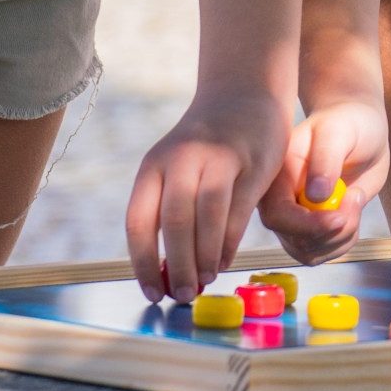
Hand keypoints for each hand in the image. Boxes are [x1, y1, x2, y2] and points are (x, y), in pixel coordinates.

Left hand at [125, 89, 289, 304]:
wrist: (244, 96)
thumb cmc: (205, 148)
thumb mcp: (175, 169)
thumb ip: (167, 213)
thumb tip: (164, 276)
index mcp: (154, 165)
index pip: (138, 221)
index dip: (143, 263)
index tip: (152, 293)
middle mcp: (182, 158)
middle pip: (174, 220)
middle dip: (178, 265)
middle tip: (183, 295)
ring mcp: (218, 157)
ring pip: (207, 215)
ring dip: (205, 256)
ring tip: (206, 280)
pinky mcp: (251, 161)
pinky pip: (238, 210)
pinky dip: (229, 242)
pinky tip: (225, 260)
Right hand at [257, 98, 389, 265]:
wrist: (358, 127)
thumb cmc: (345, 123)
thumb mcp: (337, 132)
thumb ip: (325, 159)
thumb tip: (315, 195)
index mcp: (276, 175)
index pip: (276, 215)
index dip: (306, 226)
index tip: (338, 217)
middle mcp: (280, 200)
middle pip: (294, 241)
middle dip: (330, 232)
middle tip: (354, 199)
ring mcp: (296, 217)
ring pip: (310, 252)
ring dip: (341, 237)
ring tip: (355, 199)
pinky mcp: (314, 228)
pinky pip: (326, 252)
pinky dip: (346, 240)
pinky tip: (353, 209)